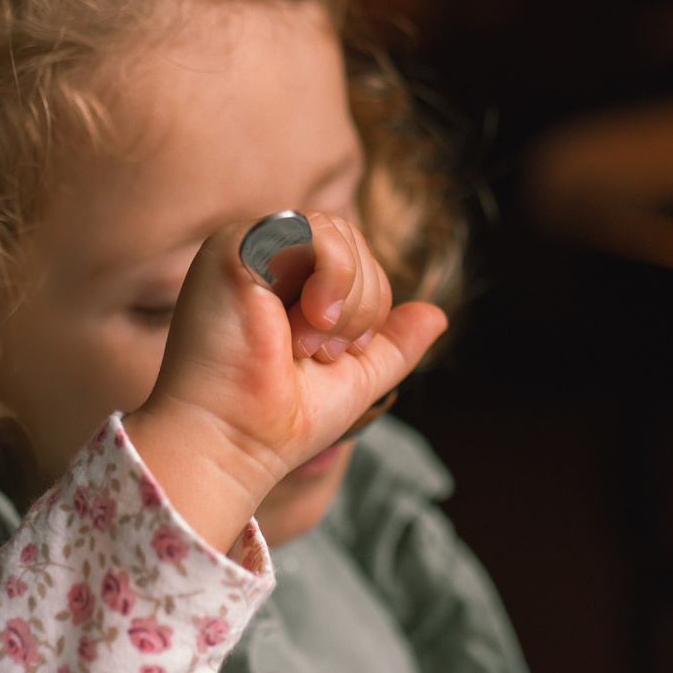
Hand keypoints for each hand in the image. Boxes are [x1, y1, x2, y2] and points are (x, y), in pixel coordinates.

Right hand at [127, 211, 445, 548]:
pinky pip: (315, 230)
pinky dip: (335, 278)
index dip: (368, 304)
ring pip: (337, 230)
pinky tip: (307, 323)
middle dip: (362, 303)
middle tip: (323, 353)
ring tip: (307, 344)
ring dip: (346, 299)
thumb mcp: (354, 376)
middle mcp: (259, 254)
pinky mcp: (234, 246)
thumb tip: (438, 314)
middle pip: (351, 237)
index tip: (336, 355)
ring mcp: (243, 245)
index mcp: (281, 275)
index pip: (354, 256)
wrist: (234, 441)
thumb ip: (393, 344)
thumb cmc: (279, 417)